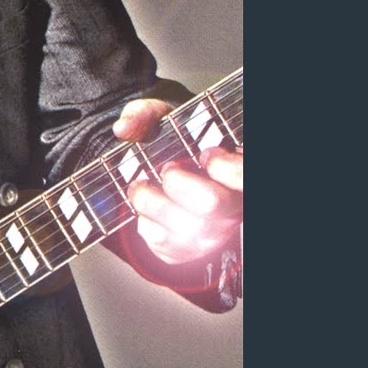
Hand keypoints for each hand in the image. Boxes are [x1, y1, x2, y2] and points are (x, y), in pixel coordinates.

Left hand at [113, 98, 242, 264]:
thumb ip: (146, 116)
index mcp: (238, 174)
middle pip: (210, 203)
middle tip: (166, 170)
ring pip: (180, 227)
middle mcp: (231, 208)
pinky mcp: (185, 252)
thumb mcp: (163, 121)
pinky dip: (145, 223)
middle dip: (178, 182)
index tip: (205, 154)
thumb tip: (124, 128)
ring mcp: (210, 235)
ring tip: (141, 187)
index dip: (224, 166)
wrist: (164, 175)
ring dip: (150, 202)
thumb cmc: (173, 145)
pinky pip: (162, 242)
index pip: (244, 175)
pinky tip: (148, 208)